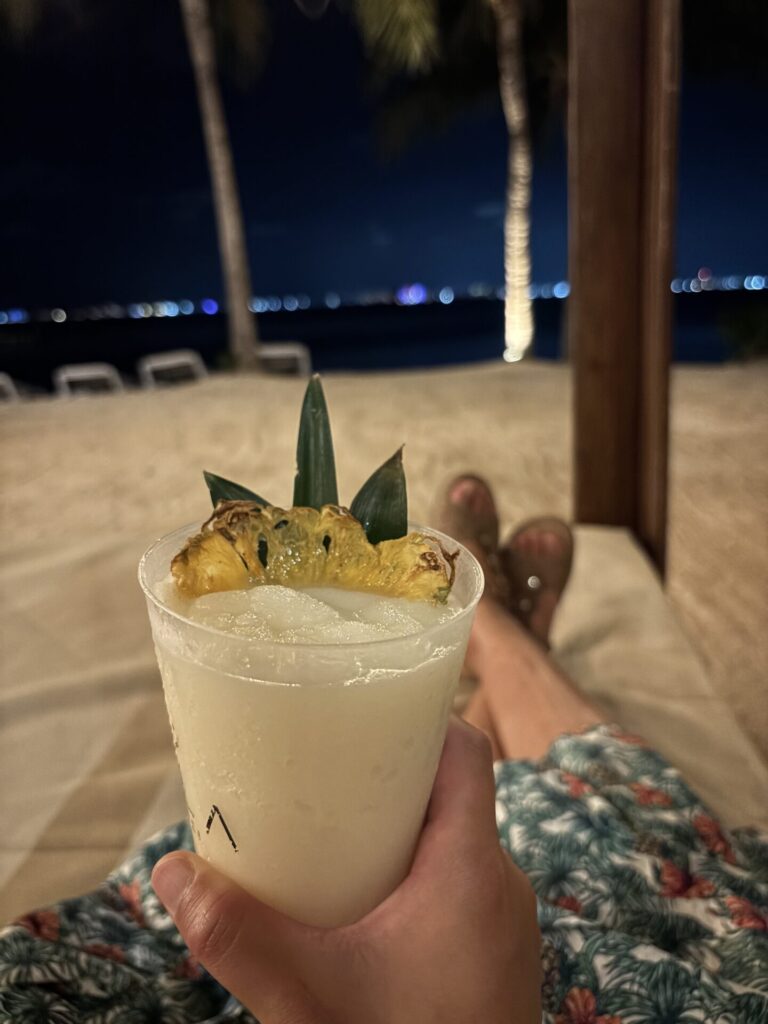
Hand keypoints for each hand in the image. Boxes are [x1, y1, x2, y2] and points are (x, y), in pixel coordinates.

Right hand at [152, 717, 540, 1022]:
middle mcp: (502, 885)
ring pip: (456, 842)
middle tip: (326, 774)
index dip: (422, 717)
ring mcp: (505, 924)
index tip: (365, 712)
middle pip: (453, 793)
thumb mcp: (306, 998)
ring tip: (335, 833)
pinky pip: (461, 886)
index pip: (467, 751)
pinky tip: (365, 904)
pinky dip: (417, 874)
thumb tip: (170, 873)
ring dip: (401, 829)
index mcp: (471, 868)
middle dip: (391, 775)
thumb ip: (237, 935)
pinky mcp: (497, 958)